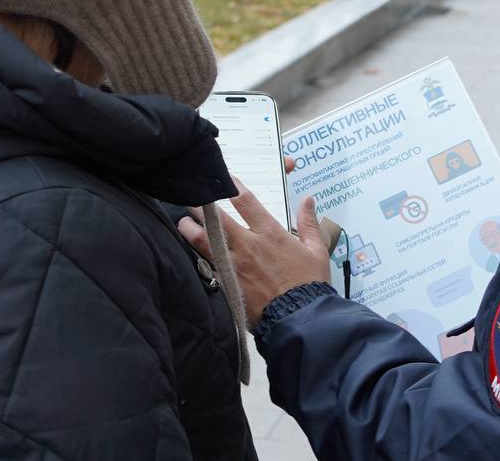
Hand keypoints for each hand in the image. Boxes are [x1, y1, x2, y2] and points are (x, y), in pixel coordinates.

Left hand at [179, 180, 331, 326]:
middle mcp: (249, 245)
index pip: (246, 201)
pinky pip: (206, 266)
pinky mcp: (227, 284)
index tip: (223, 179)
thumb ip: (309, 223)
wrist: (298, 319)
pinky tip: (189, 253)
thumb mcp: (317, 251)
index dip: (232, 186)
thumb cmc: (309, 286)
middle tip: (191, 197)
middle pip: (217, 218)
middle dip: (201, 205)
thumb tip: (308, 200)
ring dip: (190, 229)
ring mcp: (234, 265)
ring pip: (204, 240)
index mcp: (270, 233)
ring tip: (183, 222)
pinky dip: (196, 257)